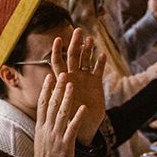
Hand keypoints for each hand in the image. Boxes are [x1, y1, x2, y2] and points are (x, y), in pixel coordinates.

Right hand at [31, 73, 85, 156]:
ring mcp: (56, 135)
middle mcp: (47, 129)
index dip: (47, 89)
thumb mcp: (41, 142)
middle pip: (52, 104)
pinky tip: (83, 107)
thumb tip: (46, 119)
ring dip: (67, 97)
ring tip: (72, 84)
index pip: (42, 104)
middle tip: (63, 73)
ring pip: (61, 112)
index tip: (50, 76)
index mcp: (41, 127)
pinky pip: (72, 127)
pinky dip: (77, 116)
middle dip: (58, 88)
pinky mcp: (65, 144)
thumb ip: (44, 129)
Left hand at [50, 28, 105, 143]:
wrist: (84, 125)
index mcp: (62, 80)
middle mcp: (73, 75)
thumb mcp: (61, 105)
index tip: (57, 39)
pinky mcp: (96, 82)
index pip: (57, 62)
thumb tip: (54, 77)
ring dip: (88, 49)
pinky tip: (101, 55)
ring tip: (90, 39)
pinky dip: (100, 62)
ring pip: (86, 59)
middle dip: (75, 43)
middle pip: (73, 55)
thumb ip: (59, 90)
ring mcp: (85, 78)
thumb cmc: (69, 118)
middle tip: (78, 30)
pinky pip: (98, 69)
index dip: (57, 51)